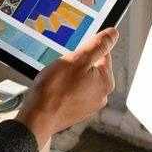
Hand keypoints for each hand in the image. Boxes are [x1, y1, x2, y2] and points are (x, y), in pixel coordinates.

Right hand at [16, 29, 118, 147]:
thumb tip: (113, 34)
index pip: (103, 54)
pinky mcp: (76, 112)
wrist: (37, 117)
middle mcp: (101, 96)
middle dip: (76, 64)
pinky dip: (64, 89)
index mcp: (106, 81)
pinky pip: (72, 93)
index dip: (86, 49)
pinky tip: (54, 90)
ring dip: (69, 76)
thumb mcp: (78, 59)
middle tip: (62, 67)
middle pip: (91, 68)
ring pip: (80, 80)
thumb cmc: (56, 88)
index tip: (73, 53)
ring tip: (56, 80)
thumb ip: (98, 45)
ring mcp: (88, 106)